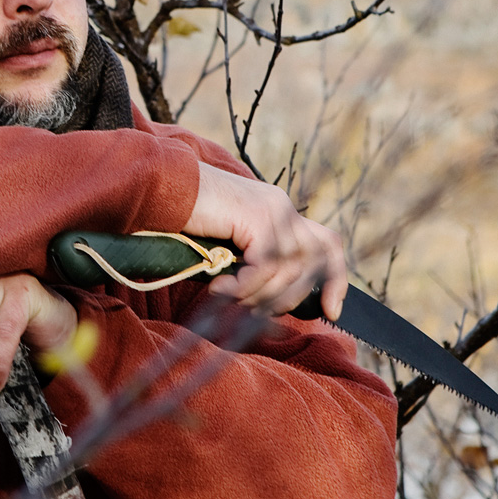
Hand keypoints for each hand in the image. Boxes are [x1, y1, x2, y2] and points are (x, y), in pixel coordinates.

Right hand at [185, 162, 346, 320]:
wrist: (161, 188)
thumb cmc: (187, 220)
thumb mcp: (232, 243)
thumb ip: (257, 261)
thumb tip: (276, 304)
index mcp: (280, 210)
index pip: (328, 244)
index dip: (336, 279)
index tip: (331, 311)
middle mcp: (282, 206)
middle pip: (313, 263)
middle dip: (287, 297)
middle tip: (253, 309)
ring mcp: (273, 209)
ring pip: (288, 270)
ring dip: (259, 294)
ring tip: (228, 296)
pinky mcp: (257, 216)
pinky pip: (265, 266)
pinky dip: (244, 285)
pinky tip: (219, 286)